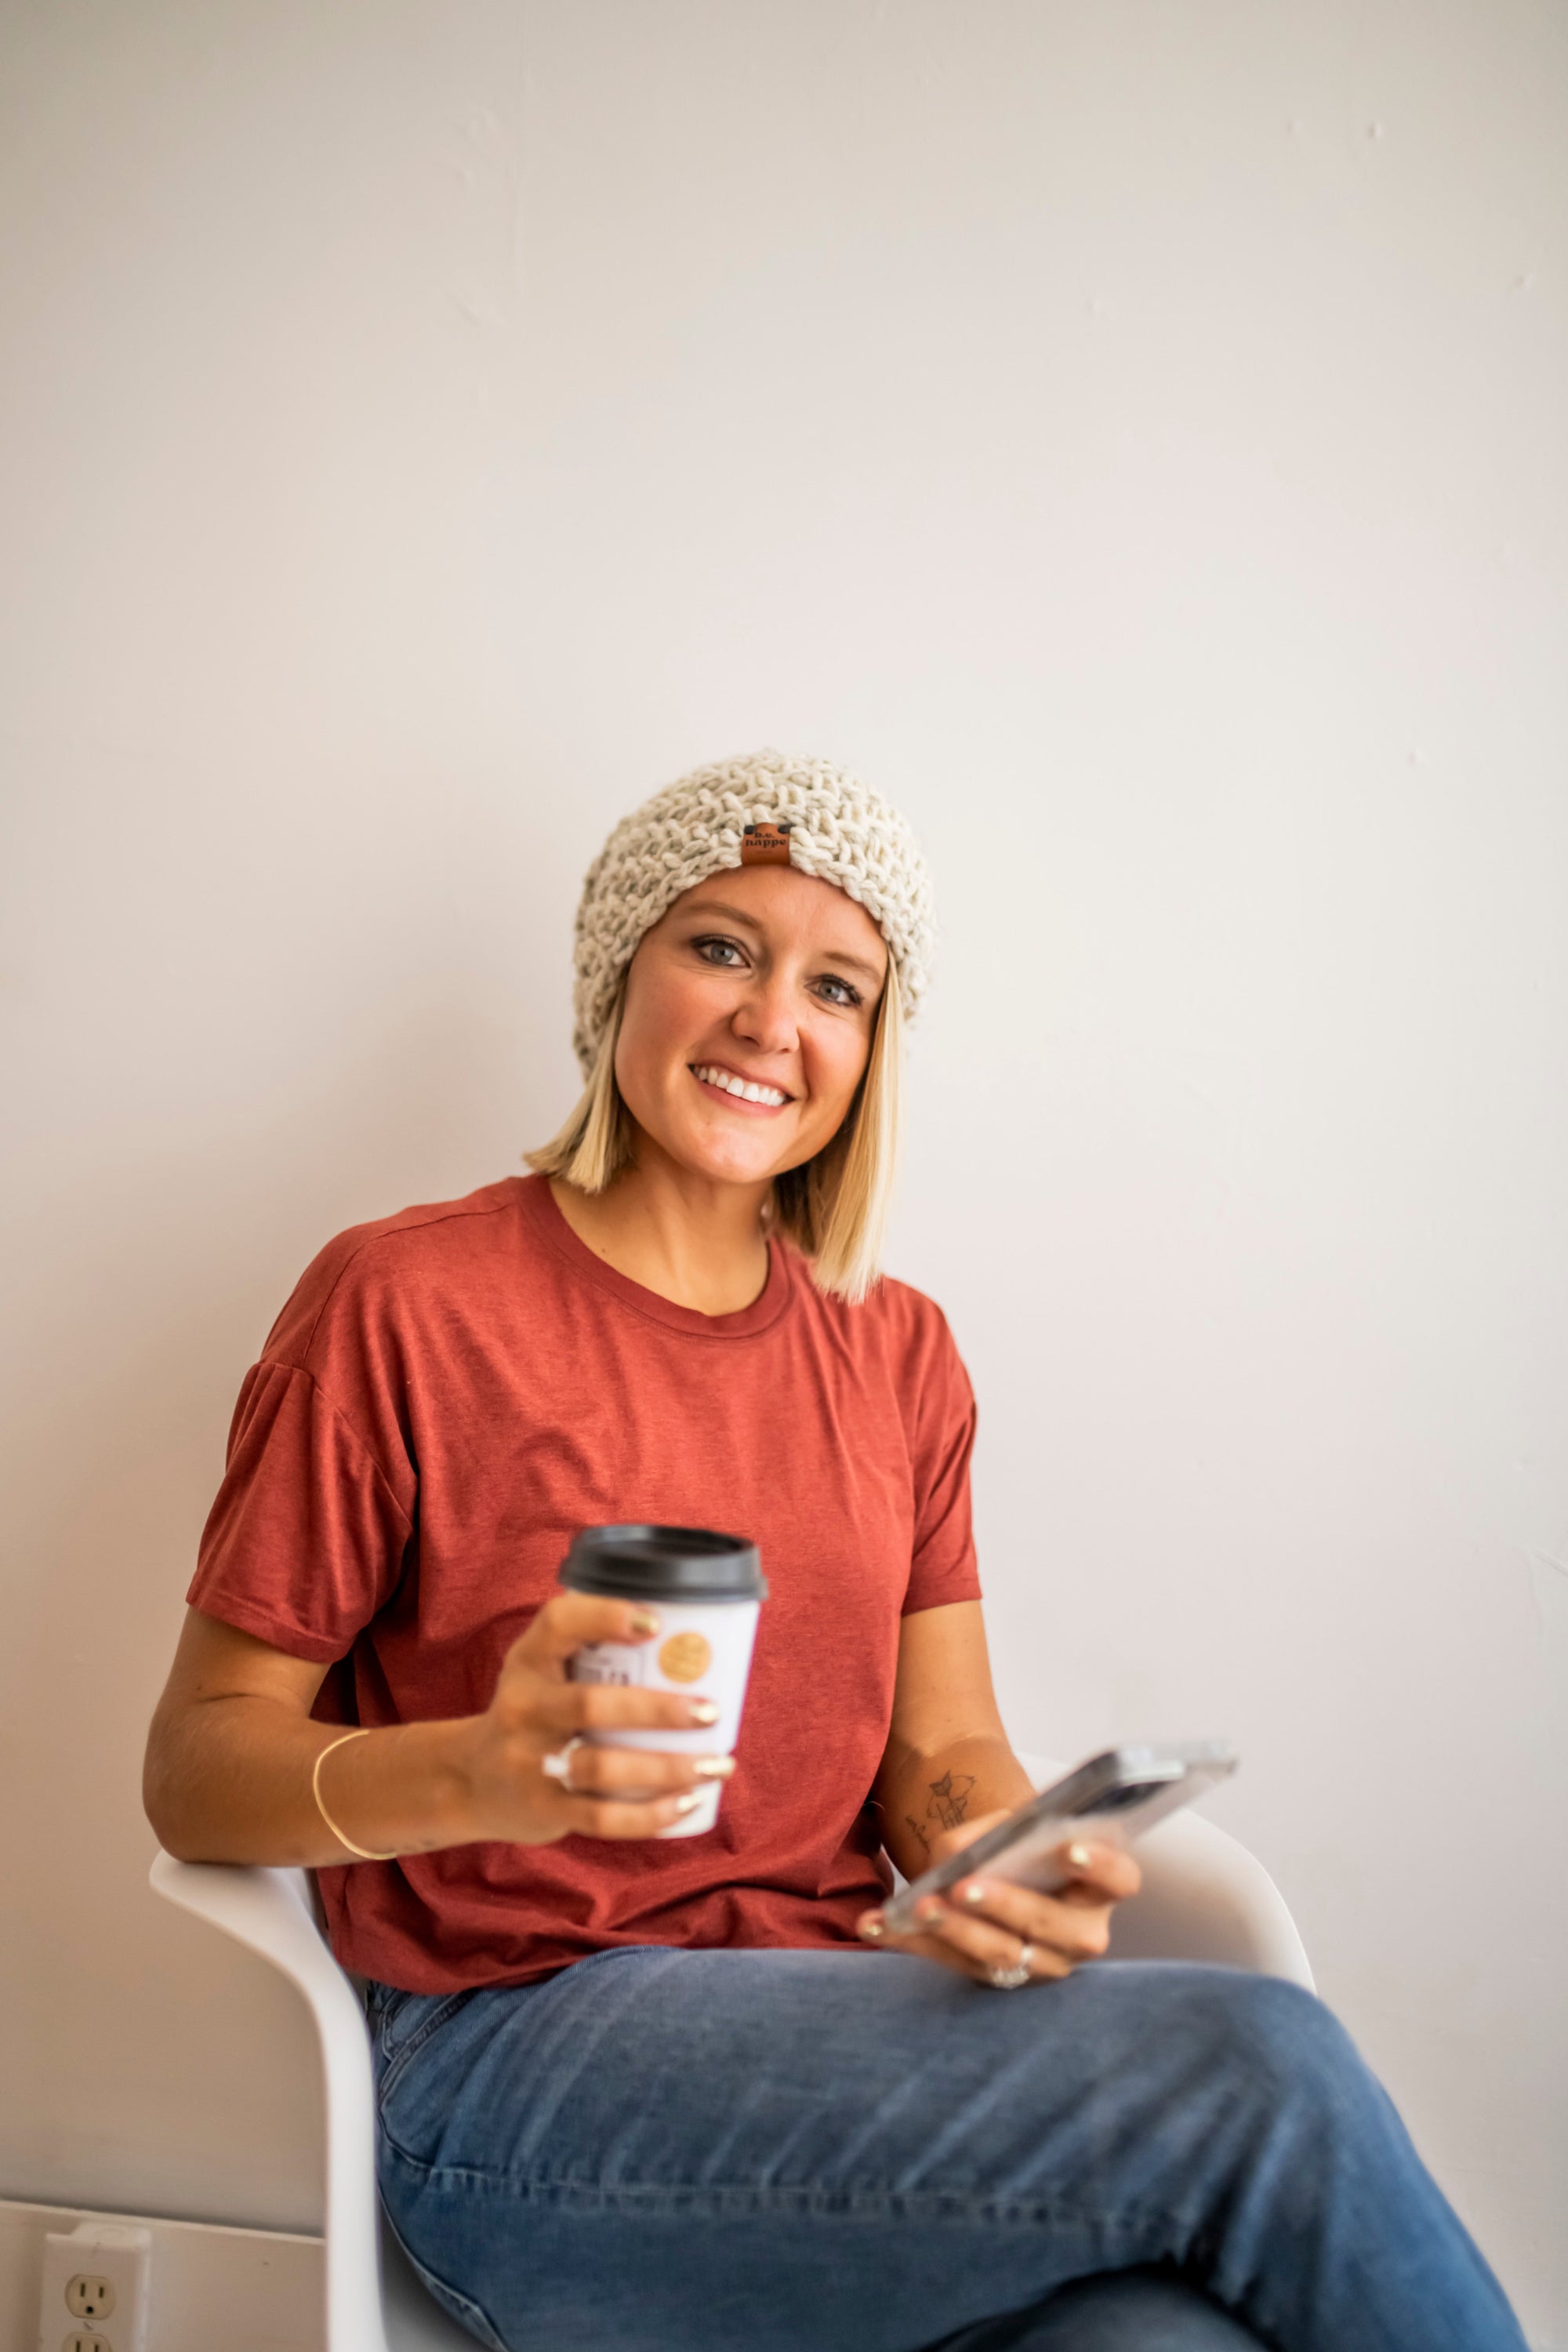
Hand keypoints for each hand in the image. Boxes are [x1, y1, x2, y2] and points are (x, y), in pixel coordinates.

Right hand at [455, 1593, 731, 1843]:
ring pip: (600, 1768)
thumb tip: (692, 1634)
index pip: (557, 1624)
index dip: (604, 1617)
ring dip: (666, 1769)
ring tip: (716, 1764)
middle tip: (710, 1712)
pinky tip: (687, 1803)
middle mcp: (523, 1707)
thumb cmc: (535, 1710)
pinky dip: (649, 1815)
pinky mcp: (543, 1808)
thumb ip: (592, 1646)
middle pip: (590, 1705)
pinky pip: (601, 1817)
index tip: (656, 1624)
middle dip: (658, 1710)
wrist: (472, 1779)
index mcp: (530, 1660)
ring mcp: (529, 1762)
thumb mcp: (543, 1668)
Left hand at [855, 1810, 1140, 1985]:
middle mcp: (1082, 1932)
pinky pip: (958, 1966)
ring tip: (919, 1907)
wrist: (1001, 1868)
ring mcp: (1044, 1964)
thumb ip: (991, 1835)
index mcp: (1101, 1884)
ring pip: (1005, 1955)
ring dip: (957, 1931)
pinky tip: (876, 1925)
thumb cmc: (1015, 1842)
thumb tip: (962, 1858)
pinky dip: (915, 1943)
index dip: (1100, 1866)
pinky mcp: (1001, 1981)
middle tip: (965, 1885)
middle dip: (1006, 1904)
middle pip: (1054, 1925)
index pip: (1119, 1878)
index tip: (1069, 1848)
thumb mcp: (1008, 1826)